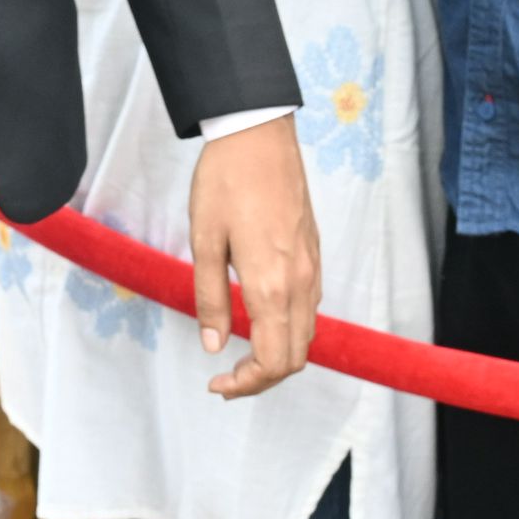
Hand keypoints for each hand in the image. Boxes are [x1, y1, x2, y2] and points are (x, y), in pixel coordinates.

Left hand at [185, 114, 321, 398]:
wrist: (259, 133)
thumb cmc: (225, 181)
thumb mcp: (204, 241)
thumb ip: (210, 298)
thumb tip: (214, 346)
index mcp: (272, 284)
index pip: (274, 361)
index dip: (246, 385)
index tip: (217, 384)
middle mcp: (301, 282)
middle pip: (297, 356)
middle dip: (263, 379)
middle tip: (227, 378)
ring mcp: (312, 267)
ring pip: (307, 333)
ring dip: (279, 355)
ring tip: (242, 353)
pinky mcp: (314, 252)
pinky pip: (310, 306)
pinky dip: (290, 329)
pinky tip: (260, 318)